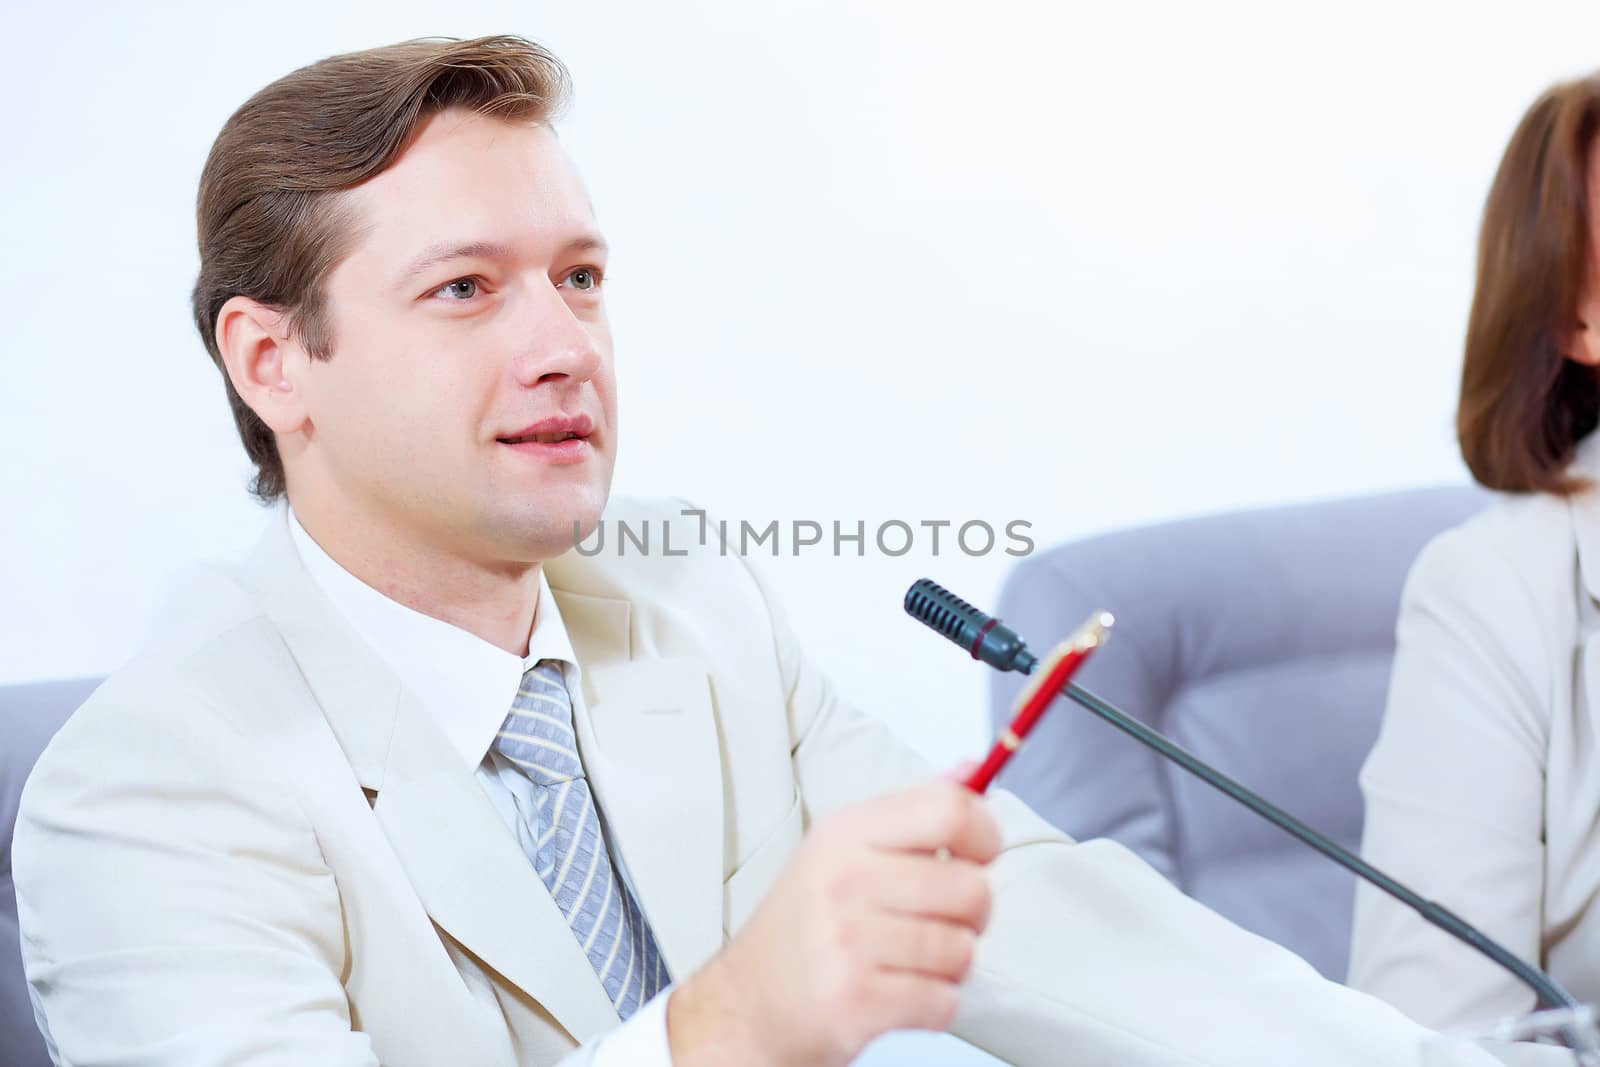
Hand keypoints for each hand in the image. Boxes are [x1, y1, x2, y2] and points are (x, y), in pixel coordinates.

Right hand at [666, 777, 1001, 1066]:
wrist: (751, 1000)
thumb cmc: (810, 921)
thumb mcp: (845, 848)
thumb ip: (914, 811)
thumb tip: (974, 768)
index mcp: (847, 831)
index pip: (950, 811)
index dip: (986, 835)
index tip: (979, 857)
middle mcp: (843, 879)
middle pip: (970, 888)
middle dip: (973, 915)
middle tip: (942, 921)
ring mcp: (846, 941)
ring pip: (961, 951)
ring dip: (951, 965)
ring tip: (914, 961)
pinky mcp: (854, 1000)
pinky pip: (943, 1001)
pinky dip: (935, 1005)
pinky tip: (902, 993)